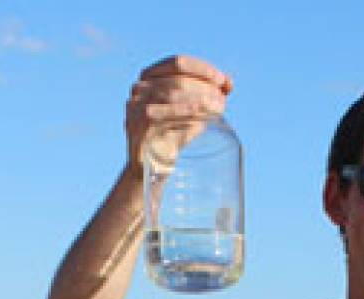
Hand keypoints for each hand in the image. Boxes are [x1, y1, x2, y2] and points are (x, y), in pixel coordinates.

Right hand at [126, 55, 232, 172]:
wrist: (153, 169)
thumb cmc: (173, 136)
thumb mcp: (194, 114)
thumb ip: (210, 96)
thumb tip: (229, 82)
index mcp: (151, 76)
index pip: (178, 63)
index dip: (202, 69)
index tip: (222, 81)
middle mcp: (140, 87)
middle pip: (176, 80)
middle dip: (203, 88)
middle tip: (222, 101)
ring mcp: (134, 107)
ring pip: (169, 95)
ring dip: (197, 100)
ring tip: (216, 109)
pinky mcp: (134, 127)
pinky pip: (156, 115)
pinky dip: (179, 112)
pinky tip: (196, 114)